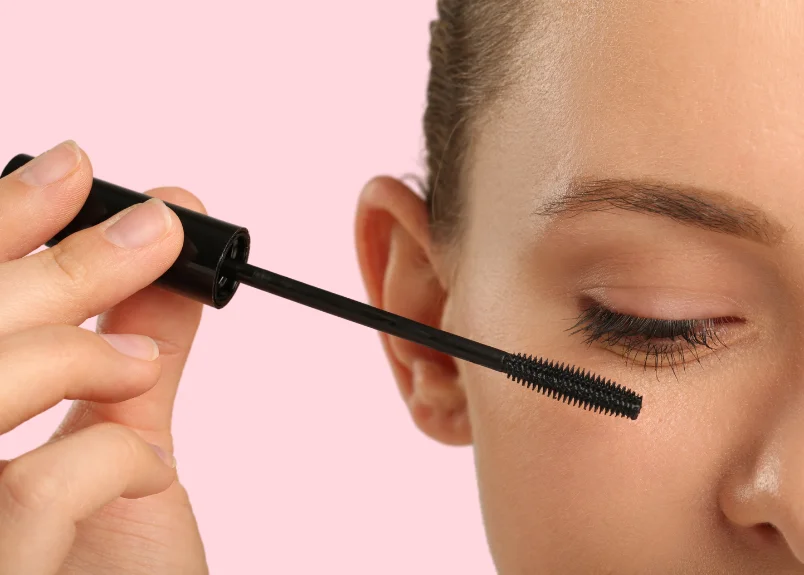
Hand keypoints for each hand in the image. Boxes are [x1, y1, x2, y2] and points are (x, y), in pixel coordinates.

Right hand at [0, 141, 208, 573]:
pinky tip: (149, 472)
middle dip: (61, 266)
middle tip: (159, 224)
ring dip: (78, 353)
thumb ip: (132, 348)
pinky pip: (42, 482)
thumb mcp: (123, 435)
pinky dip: (117, 458)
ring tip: (141, 369)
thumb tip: (162, 248)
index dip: (3, 223)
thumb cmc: (114, 559)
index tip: (75, 167)